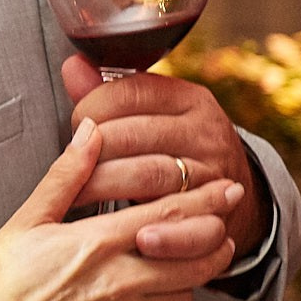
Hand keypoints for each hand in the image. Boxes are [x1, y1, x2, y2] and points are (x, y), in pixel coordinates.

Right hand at [0, 118, 241, 300]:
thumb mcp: (28, 218)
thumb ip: (68, 174)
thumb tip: (91, 130)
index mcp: (99, 243)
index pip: (172, 216)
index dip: (206, 200)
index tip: (228, 186)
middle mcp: (121, 283)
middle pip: (195, 259)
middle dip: (216, 239)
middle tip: (224, 224)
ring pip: (183, 293)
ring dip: (190, 274)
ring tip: (186, 257)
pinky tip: (140, 290)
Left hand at [61, 54, 263, 257]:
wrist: (233, 195)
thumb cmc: (174, 148)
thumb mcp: (151, 113)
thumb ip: (108, 93)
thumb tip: (72, 66)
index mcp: (187, 98)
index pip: (126, 93)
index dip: (89, 112)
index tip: (75, 132)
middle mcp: (204, 130)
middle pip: (131, 135)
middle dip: (89, 154)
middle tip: (68, 168)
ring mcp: (212, 172)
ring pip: (147, 175)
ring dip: (104, 188)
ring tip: (76, 197)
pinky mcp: (216, 212)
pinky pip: (182, 222)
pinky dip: (156, 231)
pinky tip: (131, 234)